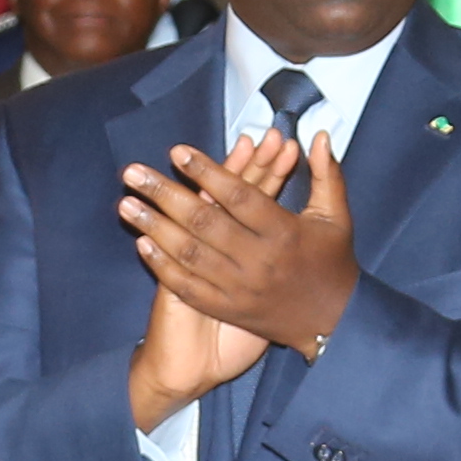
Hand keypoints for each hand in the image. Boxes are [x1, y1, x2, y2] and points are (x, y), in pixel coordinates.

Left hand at [122, 125, 355, 387]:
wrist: (334, 326)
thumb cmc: (333, 264)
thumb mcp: (335, 219)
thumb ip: (326, 175)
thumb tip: (317, 134)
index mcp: (284, 233)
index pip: (239, 195)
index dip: (207, 171)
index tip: (176, 151)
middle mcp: (259, 260)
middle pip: (204, 221)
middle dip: (164, 194)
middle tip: (133, 172)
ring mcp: (241, 288)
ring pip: (190, 254)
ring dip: (154, 227)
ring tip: (125, 203)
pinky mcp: (230, 310)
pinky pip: (189, 287)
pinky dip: (163, 266)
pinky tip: (141, 244)